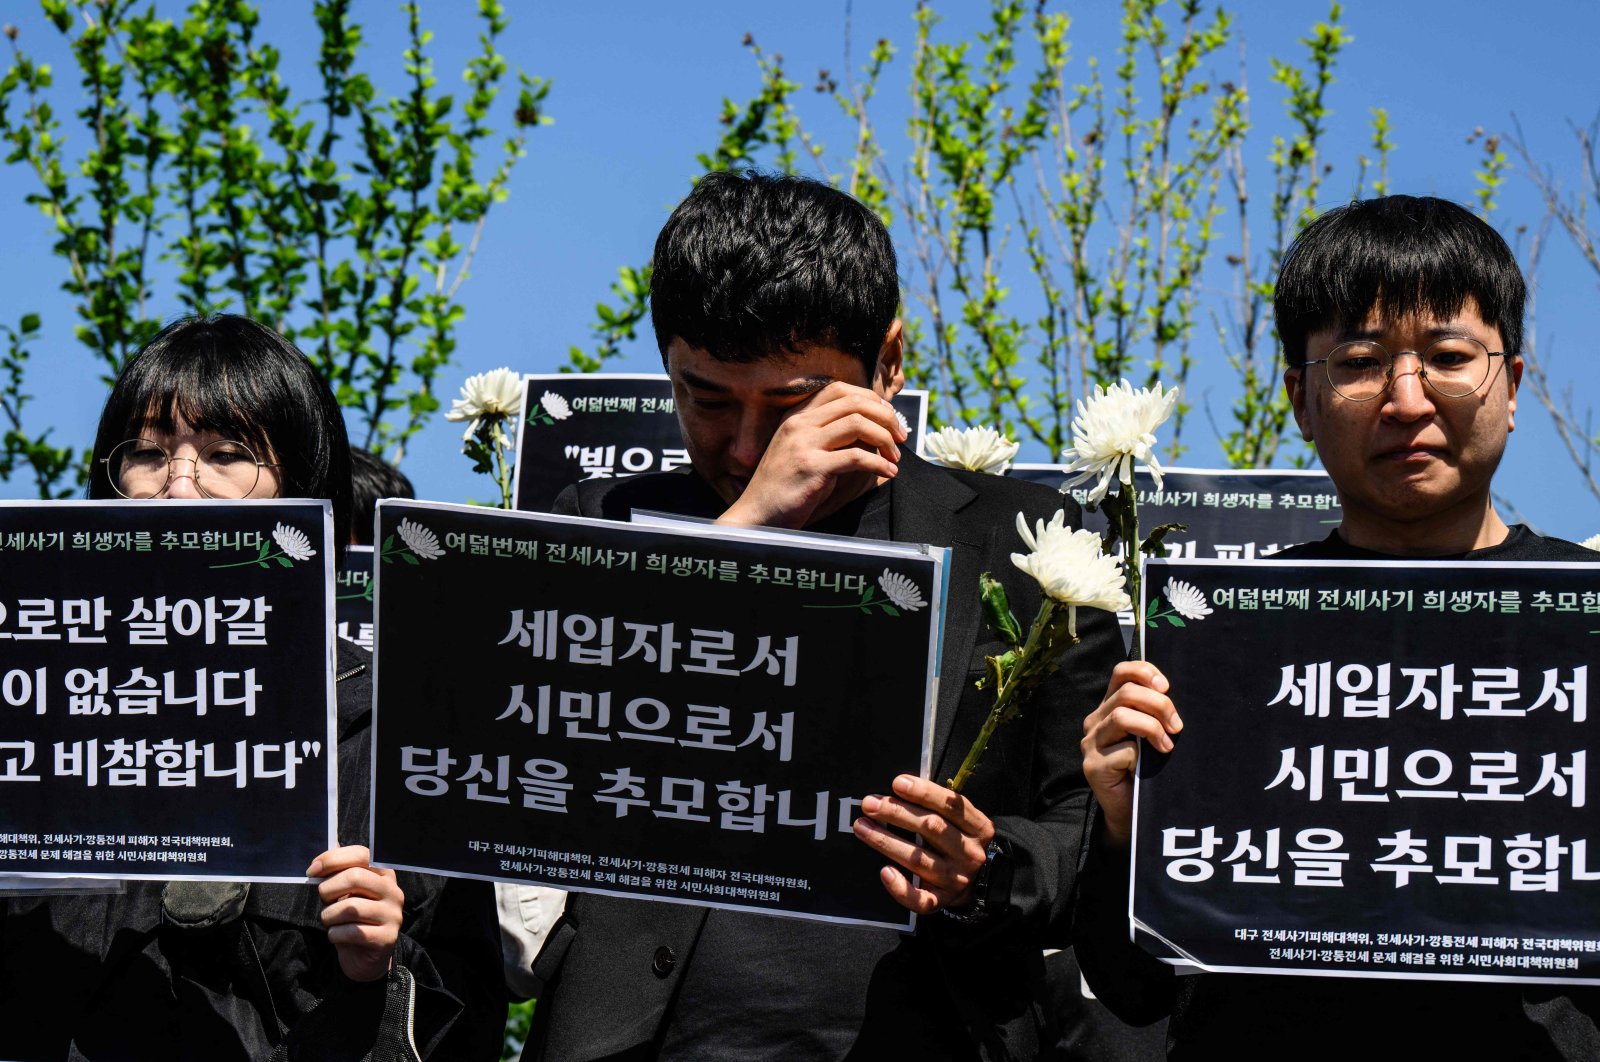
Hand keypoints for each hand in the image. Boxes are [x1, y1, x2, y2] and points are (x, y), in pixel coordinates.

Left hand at [308, 845, 404, 982]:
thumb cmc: (354, 920)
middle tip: (323, 900)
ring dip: (329, 916)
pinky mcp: (387, 938)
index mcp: (384, 874)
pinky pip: (352, 932)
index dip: (332, 859)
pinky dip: (335, 935)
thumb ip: (340, 870)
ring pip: (351, 908)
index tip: (312, 871)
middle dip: (328, 889)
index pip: (361, 855)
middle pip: (355, 877)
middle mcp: (393, 891)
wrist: (367, 958)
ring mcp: (393, 915)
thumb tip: (331, 841)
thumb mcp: (347, 893)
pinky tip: (336, 936)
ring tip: (330, 921)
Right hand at [718, 382, 905, 528]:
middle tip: (900, 437)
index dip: (870, 398)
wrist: (755, 517)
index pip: (839, 389)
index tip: (888, 416)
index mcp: (797, 418)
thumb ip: (830, 439)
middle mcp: (799, 425)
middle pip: (854, 403)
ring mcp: (803, 445)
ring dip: (885, 439)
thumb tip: (874, 435)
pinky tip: (888, 472)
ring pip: (858, 424)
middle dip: (886, 417)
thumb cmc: (784, 490)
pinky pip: (856, 458)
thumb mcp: (804, 454)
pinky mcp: (811, 468)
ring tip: (895, 457)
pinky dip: (879, 464)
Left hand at [853, 774, 995, 914]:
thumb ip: (937, 805)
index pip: (951, 805)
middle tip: (870, 804)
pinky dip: (901, 887)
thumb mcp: (960, 820)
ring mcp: (956, 879)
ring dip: (886, 841)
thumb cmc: (958, 840)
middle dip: (896, 813)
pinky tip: (885, 872)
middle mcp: (969, 853)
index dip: (923, 792)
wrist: (977, 881)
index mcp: (978, 827)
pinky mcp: (942, 900)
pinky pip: (920, 899)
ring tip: (862, 827)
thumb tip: (900, 787)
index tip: (897, 783)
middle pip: (932, 828)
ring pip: (919, 859)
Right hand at [1080, 661, 1181, 848]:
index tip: (1166, 687)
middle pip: (1126, 693)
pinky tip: (1147, 769)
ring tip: (1167, 747)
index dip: (1144, 672)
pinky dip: (1142, 757)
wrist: (1132, 813)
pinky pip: (1124, 750)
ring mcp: (1091, 743)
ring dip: (1152, 728)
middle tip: (1177, 726)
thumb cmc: (1147, 771)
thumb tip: (1174, 696)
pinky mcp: (1093, 766)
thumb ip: (1154, 714)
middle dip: (1159, 705)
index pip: (1121, 673)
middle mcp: (1095, 721)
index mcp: (1109, 707)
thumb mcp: (1152, 735)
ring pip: (1122, 716)